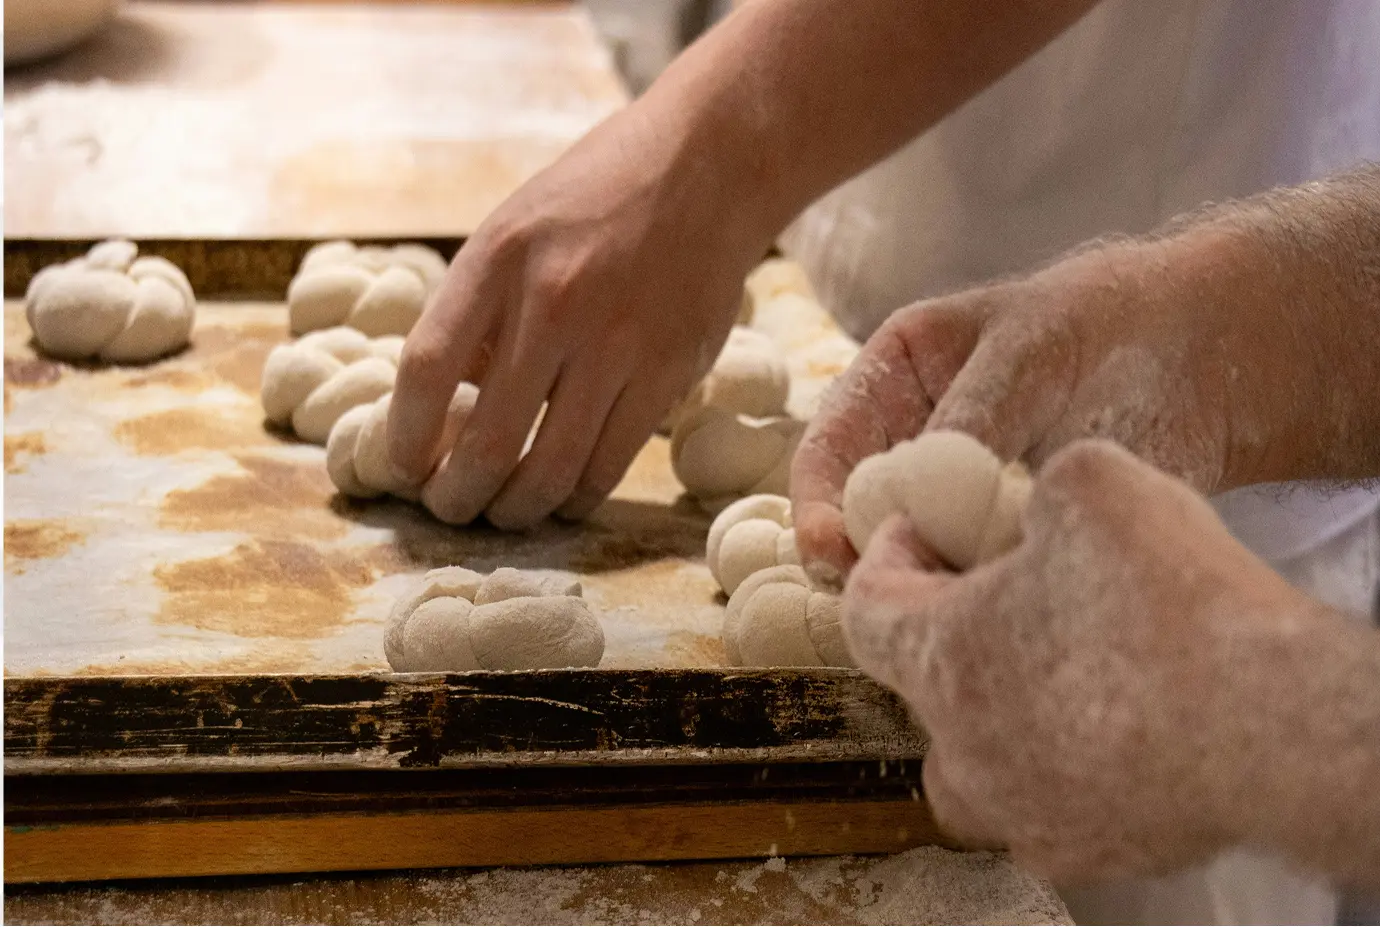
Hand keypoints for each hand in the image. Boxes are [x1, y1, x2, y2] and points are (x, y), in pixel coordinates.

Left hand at [388, 104, 770, 528]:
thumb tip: (449, 407)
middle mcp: (555, 301)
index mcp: (499, 257)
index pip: (427, 368)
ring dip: (517, 508)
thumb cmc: (596, 199)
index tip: (402, 467)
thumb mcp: (514, 228)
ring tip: (504, 514)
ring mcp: (619, 341)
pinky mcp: (670, 371)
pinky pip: (611, 461)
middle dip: (458, 494)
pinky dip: (579, 495)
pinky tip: (563, 497)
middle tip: (450, 508)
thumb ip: (479, 311)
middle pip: (489, 438)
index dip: (405, 435)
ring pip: (554, 466)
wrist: (707, 167)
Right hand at [790, 217, 1351, 582]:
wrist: (1208, 356)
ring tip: (952, 601)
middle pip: (857, 515)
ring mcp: (959, 497)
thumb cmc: (1110, 326)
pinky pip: (969, 578)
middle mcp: (913, 441)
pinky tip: (999, 603)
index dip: (818, 503)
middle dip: (864, 558)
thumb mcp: (1030, 351)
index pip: (829, 449)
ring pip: (911, 555)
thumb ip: (971, 418)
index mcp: (895, 376)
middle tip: (885, 597)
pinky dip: (975, 596)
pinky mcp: (1004, 538)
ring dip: (922, 582)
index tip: (832, 551)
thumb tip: (918, 503)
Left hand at [844, 440, 1314, 881]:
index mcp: (940, 660)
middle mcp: (962, 750)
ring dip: (996, 712)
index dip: (886, 557)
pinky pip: (1047, 805)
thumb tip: (1044, 504)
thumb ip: (1043, 485)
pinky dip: (1062, 765)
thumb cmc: (1174, 607)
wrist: (1276, 728)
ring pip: (975, 761)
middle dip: (950, 630)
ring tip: (1051, 670)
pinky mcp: (1086, 854)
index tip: (922, 532)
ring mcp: (1021, 812)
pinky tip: (1112, 728)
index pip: (864, 608)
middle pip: (919, 685)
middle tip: (1004, 592)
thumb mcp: (1093, 485)